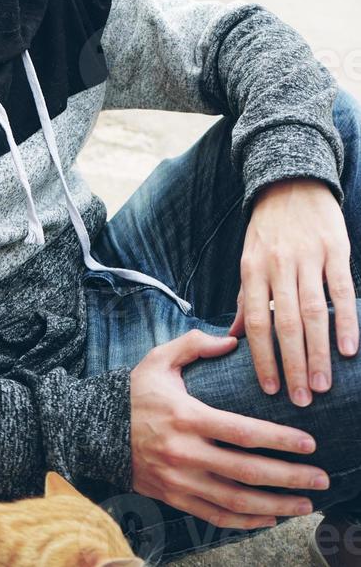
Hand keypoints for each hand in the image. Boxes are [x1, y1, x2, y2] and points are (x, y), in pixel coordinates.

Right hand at [130, 330, 328, 528]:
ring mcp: (179, 480)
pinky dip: (246, 522)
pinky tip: (269, 518)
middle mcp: (185, 453)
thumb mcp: (159, 359)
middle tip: (320, 479)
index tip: (309, 443)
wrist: (96, 430)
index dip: (279, 439)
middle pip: (246, 472)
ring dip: (274, 506)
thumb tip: (231, 342)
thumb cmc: (134, 393)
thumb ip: (194, 345)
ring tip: (303, 505)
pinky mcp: (174, 497)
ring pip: (235, 501)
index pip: (242, 432)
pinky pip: (216, 516)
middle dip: (289, 478)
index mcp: (185, 417)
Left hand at [230, 178, 358, 405]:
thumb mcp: (248, 258)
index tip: (271, 389)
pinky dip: (346, 321)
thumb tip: (234, 337)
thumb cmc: (268, 229)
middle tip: (301, 400)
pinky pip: (341, 290)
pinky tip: (349, 349)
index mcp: (253, 269)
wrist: (291, 183)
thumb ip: (246, 299)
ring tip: (323, 385)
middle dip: (293, 365)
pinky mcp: (334, 249)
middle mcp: (278, 265)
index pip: (257, 321)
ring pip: (314, 311)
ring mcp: (307, 256)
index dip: (263, 358)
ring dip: (319, 352)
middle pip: (285, 323)